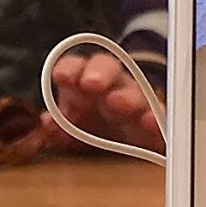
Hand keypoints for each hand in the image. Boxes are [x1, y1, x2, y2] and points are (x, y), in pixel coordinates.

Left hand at [40, 50, 164, 155]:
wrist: (129, 139)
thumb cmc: (95, 126)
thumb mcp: (73, 129)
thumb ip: (59, 128)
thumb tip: (47, 123)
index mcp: (85, 82)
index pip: (75, 67)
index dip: (68, 69)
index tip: (61, 78)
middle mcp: (112, 85)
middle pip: (107, 68)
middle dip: (98, 73)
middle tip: (90, 84)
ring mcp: (137, 101)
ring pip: (134, 91)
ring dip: (126, 96)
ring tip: (118, 103)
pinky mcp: (156, 121)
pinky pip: (159, 117)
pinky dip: (155, 119)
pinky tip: (151, 123)